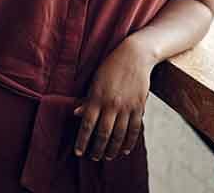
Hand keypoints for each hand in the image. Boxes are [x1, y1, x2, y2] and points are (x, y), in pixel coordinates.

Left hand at [73, 37, 155, 161]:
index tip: (78, 152)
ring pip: (119, 135)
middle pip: (103, 133)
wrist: (134, 56)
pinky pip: (135, 129)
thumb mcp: (95, 80)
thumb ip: (87, 99)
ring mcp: (127, 107)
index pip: (87, 124)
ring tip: (107, 156)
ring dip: (112, 148)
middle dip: (97, 148)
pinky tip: (124, 149)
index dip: (82, 140)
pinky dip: (129, 142)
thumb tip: (75, 113)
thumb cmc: (110, 66)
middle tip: (93, 157)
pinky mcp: (139, 107)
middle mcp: (112, 104)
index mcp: (97, 97)